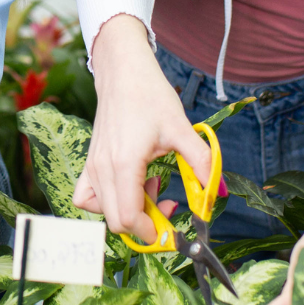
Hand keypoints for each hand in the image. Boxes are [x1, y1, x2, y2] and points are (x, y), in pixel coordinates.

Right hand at [72, 15, 210, 244]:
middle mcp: (102, 169)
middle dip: (144, 224)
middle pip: (115, 221)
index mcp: (124, 164)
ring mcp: (92, 167)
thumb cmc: (149, 96)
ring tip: (150, 189)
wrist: (123, 72)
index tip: (170, 228)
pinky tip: (128, 185)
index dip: (150, 232)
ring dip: (128, 211)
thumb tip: (215, 191)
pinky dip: (106, 201)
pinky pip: (88, 196)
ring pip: (103, 211)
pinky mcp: (90, 162)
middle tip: (166, 206)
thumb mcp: (182, 129)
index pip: (127, 218)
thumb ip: (202, 162)